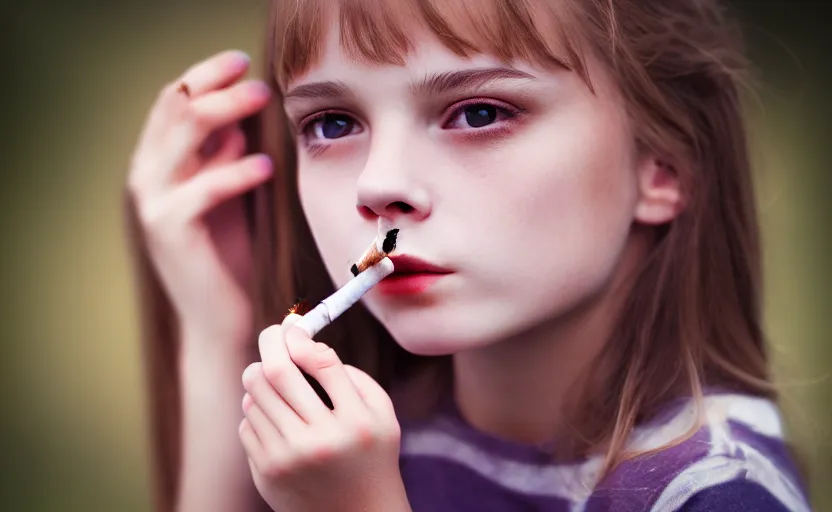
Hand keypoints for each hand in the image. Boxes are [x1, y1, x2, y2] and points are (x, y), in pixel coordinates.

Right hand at [127, 50, 271, 343]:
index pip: (174, 102)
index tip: (241, 61)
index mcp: (160, 163)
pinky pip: (203, 188)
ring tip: (262, 99)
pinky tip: (265, 165)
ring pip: (182, 136)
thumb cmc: (227, 254)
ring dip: (225, 110)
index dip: (205, 75)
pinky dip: (235, 171)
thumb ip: (223, 157)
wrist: (219, 316)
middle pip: (175, 108)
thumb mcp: (227, 194)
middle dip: (216, 84)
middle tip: (258, 80)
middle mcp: (149, 176)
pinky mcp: (170, 231)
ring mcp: (154, 202)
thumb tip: (238, 116)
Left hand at [239, 315, 410, 511]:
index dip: (300, 336)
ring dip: (262, 378)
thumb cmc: (372, 456)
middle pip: (276, 373)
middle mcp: (321, 441)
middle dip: (271, 343)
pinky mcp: (266, 473)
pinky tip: (278, 418)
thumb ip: (352, 377)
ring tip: (278, 382)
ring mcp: (289, 459)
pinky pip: (248, 422)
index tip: (294, 326)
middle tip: (274, 335)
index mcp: (356, 422)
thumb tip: (305, 344)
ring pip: (255, 394)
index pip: (320, 362)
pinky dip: (258, 410)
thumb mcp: (382, 414)